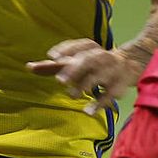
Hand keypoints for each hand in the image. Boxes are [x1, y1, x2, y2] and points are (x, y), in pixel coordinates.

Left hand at [27, 39, 144, 114]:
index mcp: (90, 48)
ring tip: (71, 95)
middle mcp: (101, 57)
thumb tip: (28, 67)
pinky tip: (87, 112)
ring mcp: (111, 71)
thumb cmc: (93, 64)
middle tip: (59, 80)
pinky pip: (110, 95)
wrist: (129, 64)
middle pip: (88, 60)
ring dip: (85, 84)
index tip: (52, 56)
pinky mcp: (118, 86)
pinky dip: (99, 103)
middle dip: (74, 69)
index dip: (66, 49)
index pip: (80, 45)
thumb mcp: (75, 61)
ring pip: (98, 76)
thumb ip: (53, 66)